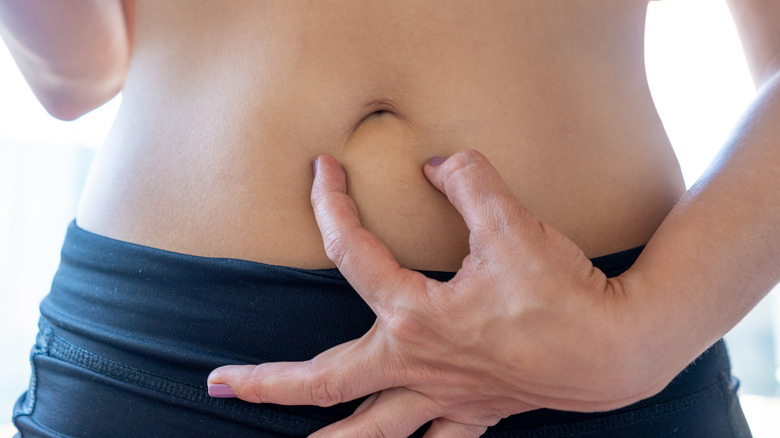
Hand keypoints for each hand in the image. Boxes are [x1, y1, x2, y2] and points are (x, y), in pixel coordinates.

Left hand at [208, 150, 668, 436]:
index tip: (321, 170)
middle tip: (219, 384)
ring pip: (371, 432)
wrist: (614, 349)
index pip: (353, 255)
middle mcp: (417, 365)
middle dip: (269, 384)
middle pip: (325, 382)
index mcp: (417, 316)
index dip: (332, 205)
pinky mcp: (473, 413)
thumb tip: (436, 164)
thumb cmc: (562, 293)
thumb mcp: (512, 224)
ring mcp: (442, 398)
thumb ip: (467, 182)